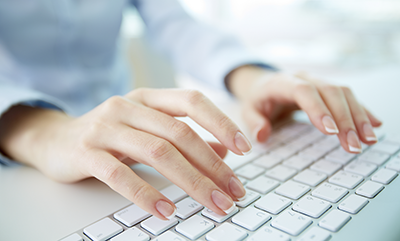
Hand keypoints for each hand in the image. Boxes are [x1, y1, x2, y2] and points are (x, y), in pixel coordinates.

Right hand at [0, 88, 249, 218]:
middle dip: (212, 166)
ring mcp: (105, 128)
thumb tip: (224, 153)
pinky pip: (120, 174)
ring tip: (213, 203)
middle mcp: (127, 107)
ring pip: (157, 152)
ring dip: (191, 182)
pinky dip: (146, 193)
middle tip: (234, 192)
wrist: (55, 139)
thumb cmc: (110, 135)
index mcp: (147, 98)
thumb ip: (183, 137)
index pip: (192, 101)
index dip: (221, 122)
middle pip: (180, 134)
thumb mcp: (148, 130)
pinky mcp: (85, 153)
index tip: (245, 149)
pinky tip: (166, 210)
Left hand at [226, 66, 381, 152]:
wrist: (264, 84)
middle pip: (330, 92)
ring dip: (358, 116)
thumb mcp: (248, 110)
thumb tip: (261, 135)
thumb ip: (254, 122)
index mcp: (282, 82)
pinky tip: (374, 125)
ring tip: (368, 140)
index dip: (318, 109)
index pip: (304, 91)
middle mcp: (304, 78)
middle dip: (345, 119)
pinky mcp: (328, 89)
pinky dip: (362, 111)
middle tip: (353, 145)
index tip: (331, 131)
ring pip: (344, 93)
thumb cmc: (258, 99)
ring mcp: (318, 81)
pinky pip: (349, 97)